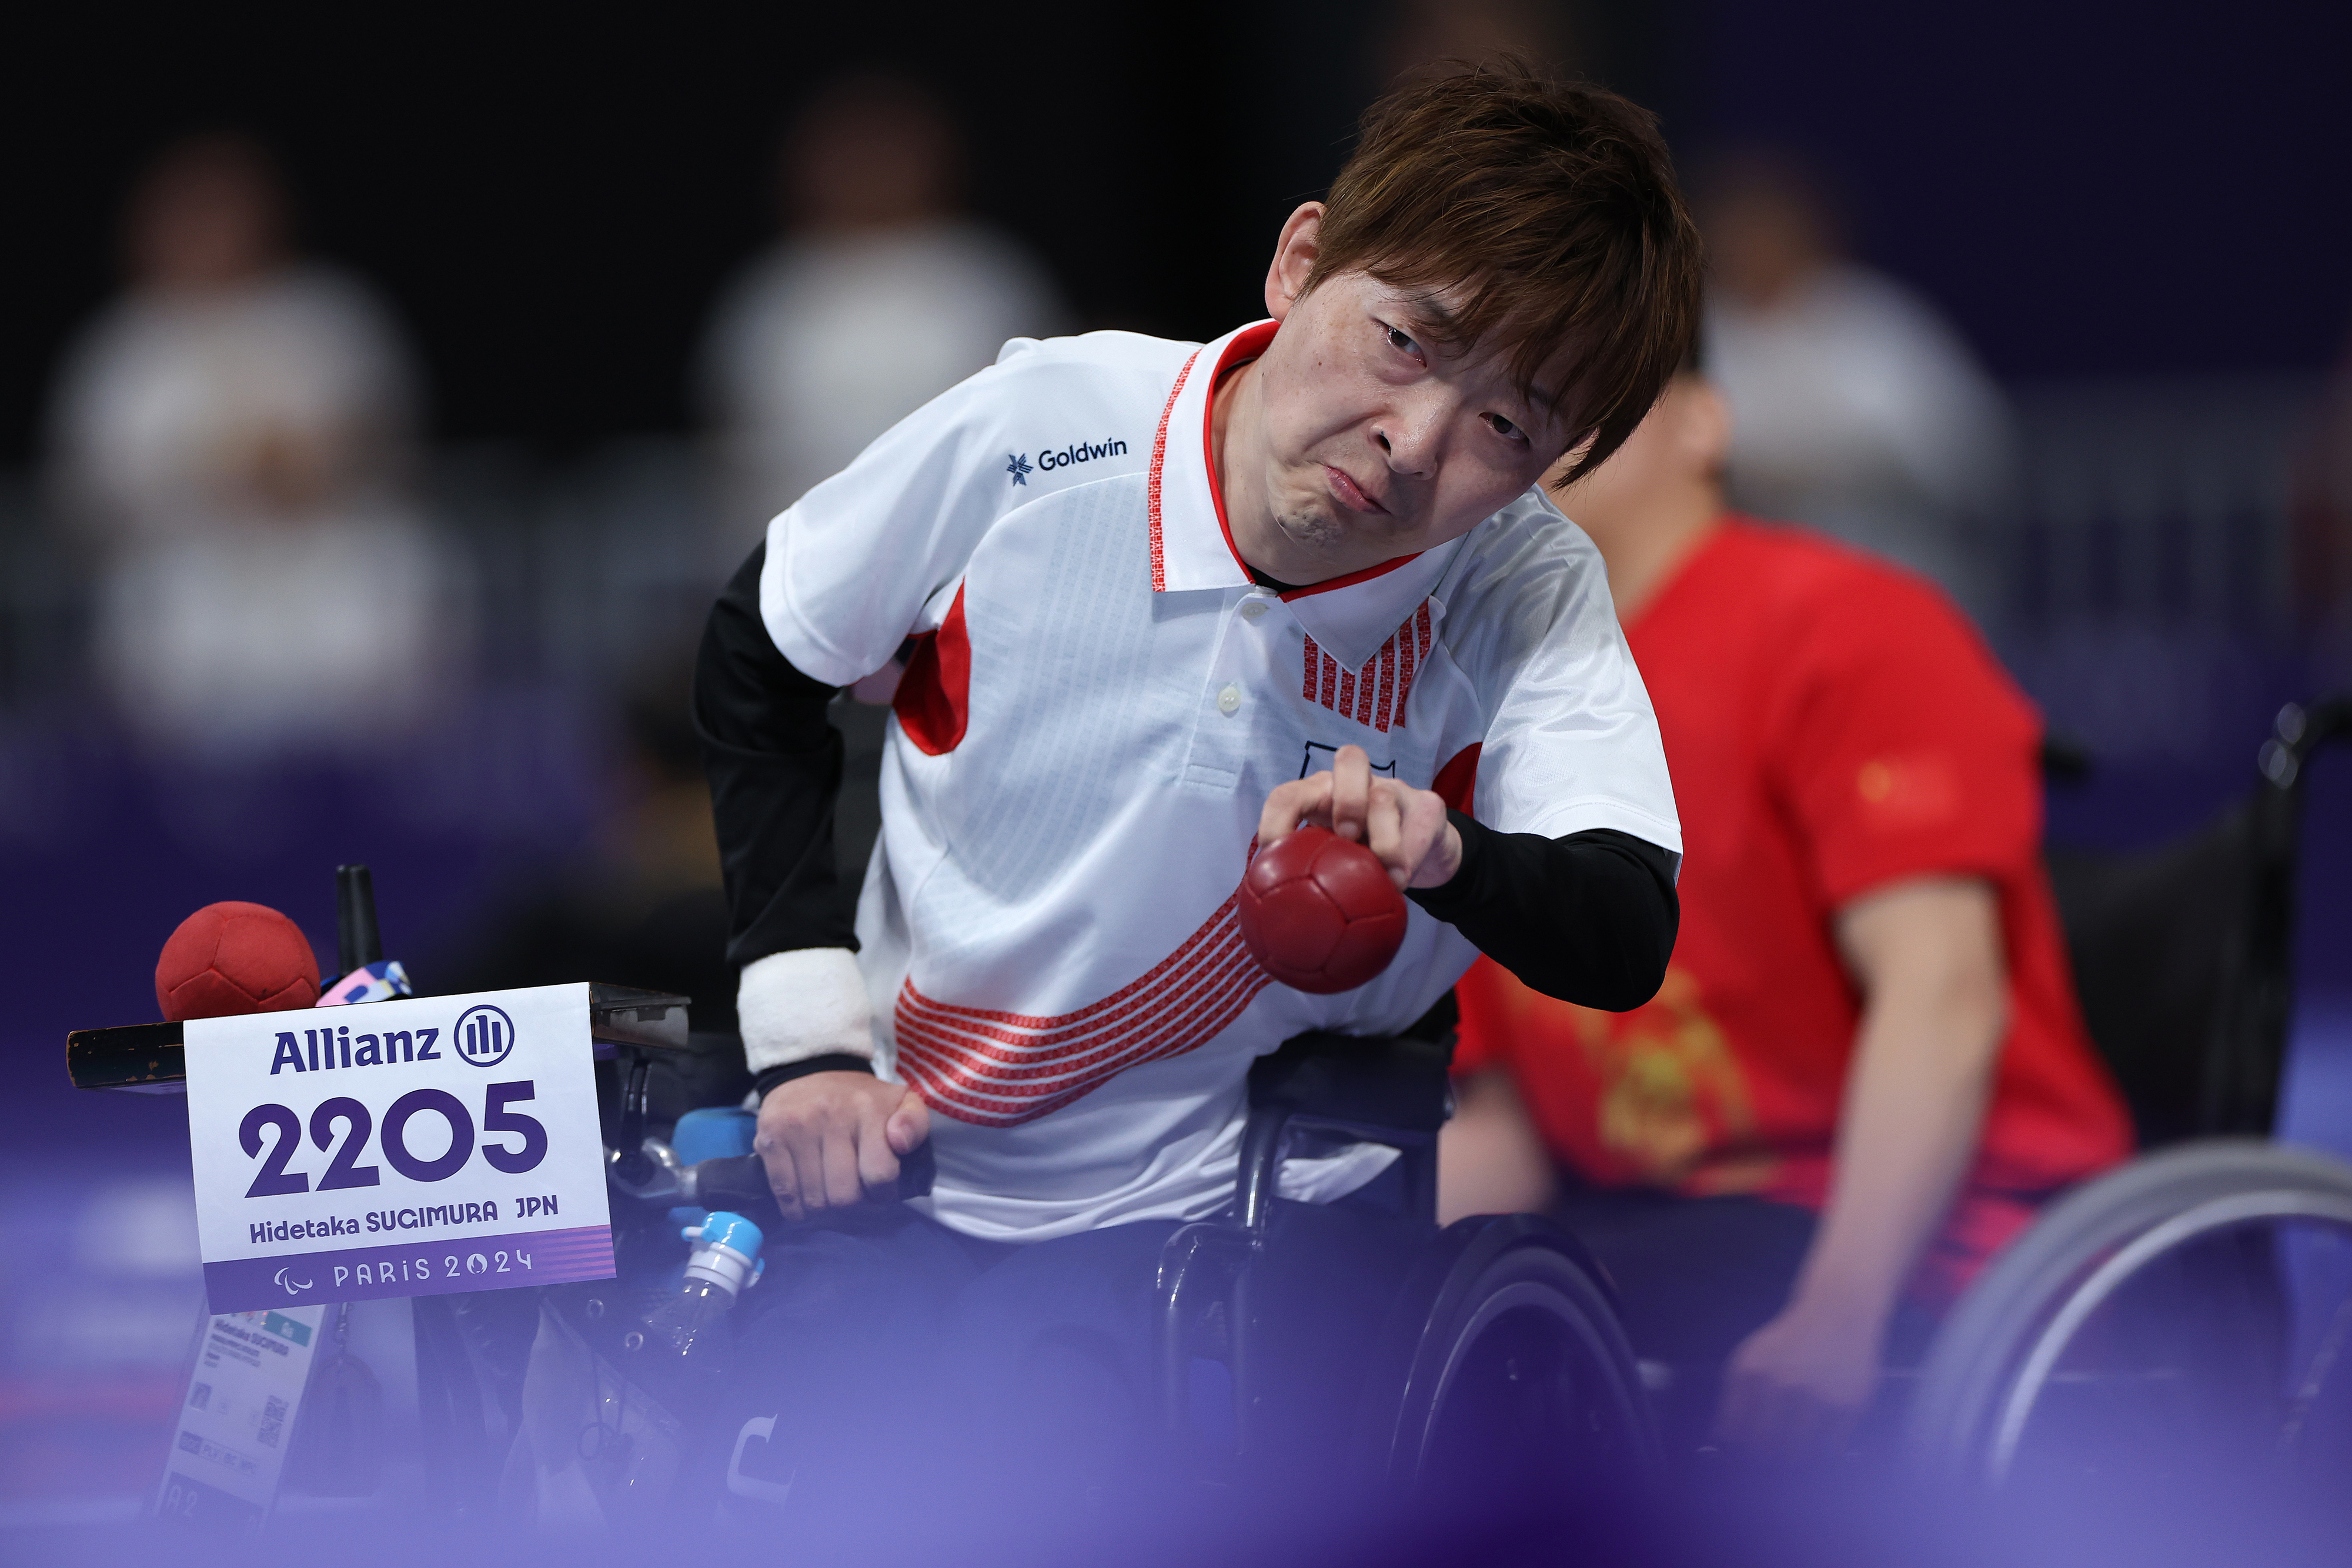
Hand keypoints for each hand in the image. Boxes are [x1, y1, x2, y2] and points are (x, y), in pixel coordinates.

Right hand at [752, 1072, 930, 1222]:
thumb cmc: (861, 1099)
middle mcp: (831, 1115)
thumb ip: (915, 1123)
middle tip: (853, 1190)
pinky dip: (796, 1209)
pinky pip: (785, 1195)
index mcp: (869, 1108)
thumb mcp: (901, 1101)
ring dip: (825, 1208)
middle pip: (844, 1196)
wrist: (810, 1071)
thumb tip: (900, 1144)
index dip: (883, 1194)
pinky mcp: (770, 1139)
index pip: (880, 1176)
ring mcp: (796, 1128)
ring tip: (830, 1191)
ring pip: (815, 1201)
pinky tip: (806, 1197)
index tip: (879, 1187)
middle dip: (853, 1202)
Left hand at [1256, 743, 1461, 889]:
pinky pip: (1419, 828)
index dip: (1277, 816)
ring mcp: (1394, 789)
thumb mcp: (1332, 864)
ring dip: (1383, 839)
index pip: (1291, 792)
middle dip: (1346, 798)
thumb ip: (1309, 880)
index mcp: (1321, 795)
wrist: (1421, 849)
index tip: (1273, 851)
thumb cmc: (1361, 857)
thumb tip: (1274, 922)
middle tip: (1346, 837)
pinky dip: (1409, 858)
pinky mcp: (1427, 806)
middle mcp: (1357, 783)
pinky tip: (1401, 884)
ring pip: (1385, 797)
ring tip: (1386, 875)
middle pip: (1350, 760)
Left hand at [1712, 1296, 1885, 1456]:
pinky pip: (1831, 1448)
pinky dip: (1823, 1450)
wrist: (1838, 1315)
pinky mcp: (1849, 1406)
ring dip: (1793, 1457)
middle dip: (1764, 1457)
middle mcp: (1783, 1385)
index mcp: (1751, 1372)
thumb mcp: (1750, 1357)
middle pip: (1765, 1447)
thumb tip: (1724, 1442)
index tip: (1741, 1456)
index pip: (1735, 1430)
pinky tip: (1820, 1438)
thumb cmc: (1787, 1341)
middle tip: (1769, 1456)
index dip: (1736, 1450)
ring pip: (1799, 1452)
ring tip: (1794, 1449)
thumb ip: (1734, 1396)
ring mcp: (1818, 1396)